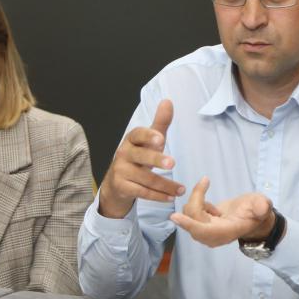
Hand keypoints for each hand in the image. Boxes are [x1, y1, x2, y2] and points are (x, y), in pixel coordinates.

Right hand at [98, 100, 185, 217]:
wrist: (116, 183)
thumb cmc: (138, 157)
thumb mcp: (149, 140)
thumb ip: (160, 123)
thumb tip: (168, 101)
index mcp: (131, 140)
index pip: (137, 134)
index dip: (148, 136)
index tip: (160, 138)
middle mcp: (123, 154)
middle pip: (141, 156)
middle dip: (156, 160)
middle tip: (173, 163)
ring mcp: (120, 171)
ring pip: (145, 179)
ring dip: (165, 185)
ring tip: (181, 189)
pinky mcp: (121, 187)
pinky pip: (142, 192)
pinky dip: (158, 196)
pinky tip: (171, 197)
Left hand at [170, 178, 274, 247]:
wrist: (252, 218)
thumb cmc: (256, 210)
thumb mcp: (262, 204)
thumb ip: (262, 206)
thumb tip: (262, 207)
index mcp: (227, 232)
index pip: (204, 231)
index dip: (190, 224)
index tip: (175, 216)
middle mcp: (213, 236)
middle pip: (193, 219)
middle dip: (196, 198)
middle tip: (205, 182)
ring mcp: (205, 233)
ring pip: (189, 214)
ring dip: (197, 199)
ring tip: (213, 199)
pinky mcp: (200, 227)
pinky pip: (189, 213)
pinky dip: (197, 201)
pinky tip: (210, 206)